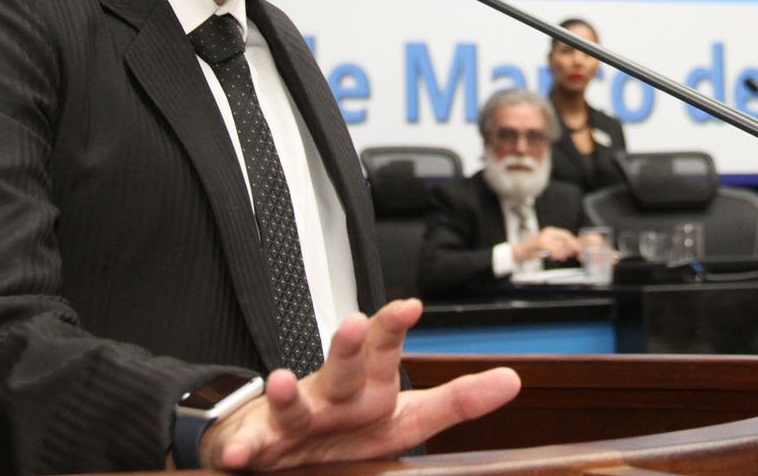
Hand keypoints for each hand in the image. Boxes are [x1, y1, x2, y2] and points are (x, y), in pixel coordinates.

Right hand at [200, 299, 519, 469]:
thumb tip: (513, 379)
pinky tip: (243, 452)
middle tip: (354, 324)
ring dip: (287, 391)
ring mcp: (294, 417)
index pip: (386, 350)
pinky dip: (245, 448)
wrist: (277, 443)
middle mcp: (333, 394)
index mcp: (369, 387)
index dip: (396, 328)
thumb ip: (457, 401)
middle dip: (347, 347)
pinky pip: (251, 447)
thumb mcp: (406, 417)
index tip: (412, 305)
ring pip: (293, 402)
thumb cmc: (346, 428)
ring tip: (285, 379)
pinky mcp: (260, 443)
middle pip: (342, 368)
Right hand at [515, 226, 580, 263]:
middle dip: (570, 247)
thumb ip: (558, 246)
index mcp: (550, 231)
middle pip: (565, 238)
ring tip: (562, 257)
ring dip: (563, 252)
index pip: (566, 234)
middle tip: (572, 254)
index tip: (577, 248)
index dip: (573, 241)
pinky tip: (554, 257)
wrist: (519, 251)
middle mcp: (548, 232)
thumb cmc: (532, 250)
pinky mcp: (540, 243)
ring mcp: (544, 237)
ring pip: (560, 244)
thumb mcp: (547, 246)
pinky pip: (552, 249)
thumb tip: (570, 250)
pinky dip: (556, 254)